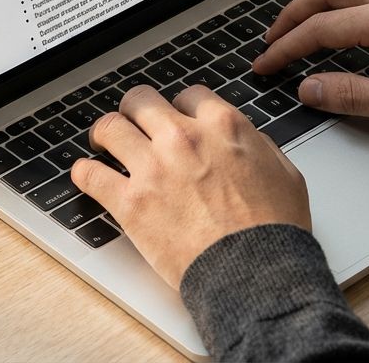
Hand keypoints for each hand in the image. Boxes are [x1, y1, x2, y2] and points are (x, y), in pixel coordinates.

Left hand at [70, 85, 309, 289]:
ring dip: (105, 134)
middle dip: (137, 111)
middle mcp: (183, 138)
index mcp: (222, 126)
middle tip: (134, 125)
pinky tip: (86, 175)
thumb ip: (259, 147)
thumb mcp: (284, 174)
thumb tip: (245, 140)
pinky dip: (83, 173)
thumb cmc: (272, 231)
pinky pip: (90, 174)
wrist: (253, 273)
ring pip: (110, 127)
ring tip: (104, 143)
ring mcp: (152, 168)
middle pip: (141, 101)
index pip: (188, 95)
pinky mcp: (129, 202)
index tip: (176, 119)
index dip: (180, 108)